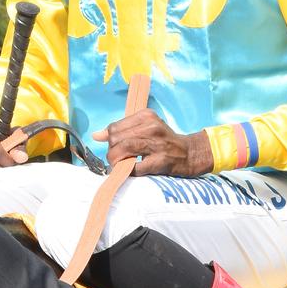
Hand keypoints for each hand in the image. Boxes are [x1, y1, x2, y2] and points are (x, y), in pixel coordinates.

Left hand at [94, 111, 212, 176]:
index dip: (109, 139)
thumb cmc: (164, 140)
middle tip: (115, 158)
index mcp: (146, 116)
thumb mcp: (145, 127)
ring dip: (116, 161)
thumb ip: (123, 129)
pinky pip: (135, 167)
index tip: (113, 146)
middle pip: (116, 138)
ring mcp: (157, 144)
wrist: (189, 153)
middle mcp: (151, 127)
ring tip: (119, 165)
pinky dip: (128, 171)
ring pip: (123, 150)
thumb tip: (97, 135)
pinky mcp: (160, 161)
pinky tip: (128, 171)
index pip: (115, 127)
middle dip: (111, 151)